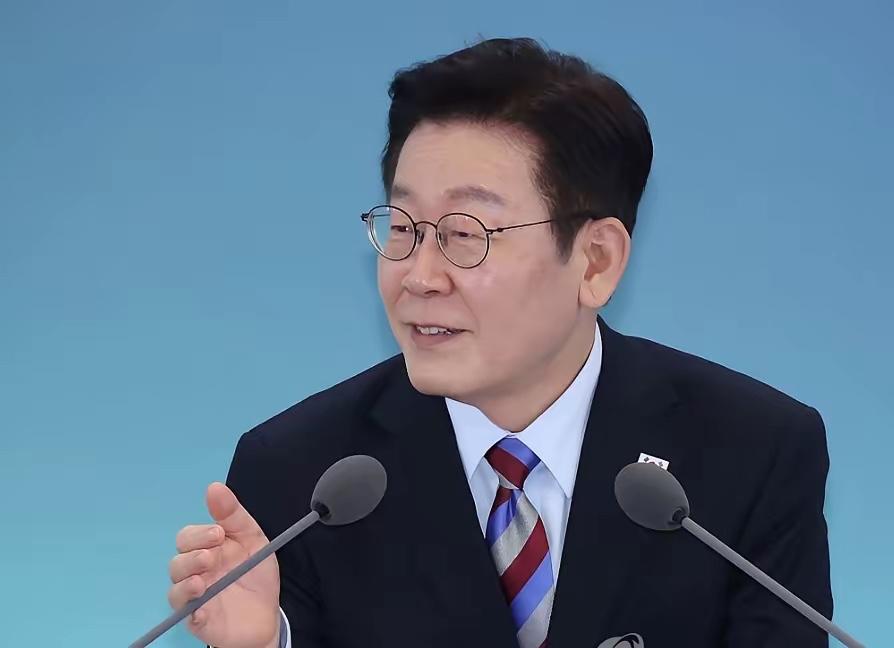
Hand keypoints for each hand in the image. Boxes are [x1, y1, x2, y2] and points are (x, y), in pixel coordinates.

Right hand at [168, 483, 280, 647]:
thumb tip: (214, 487)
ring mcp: (193, 595)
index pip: (188, 536)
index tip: (219, 534)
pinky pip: (182, 610)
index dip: (199, 534)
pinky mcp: (196, 618)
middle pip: (178, 557)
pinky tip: (201, 598)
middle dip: (193, 552)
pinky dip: (188, 602)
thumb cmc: (256, 575)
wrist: (267, 614)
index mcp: (208, 549)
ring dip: (187, 576)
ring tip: (205, 577)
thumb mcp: (253, 539)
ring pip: (175, 582)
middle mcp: (196, 570)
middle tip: (213, 555)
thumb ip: (233, 515)